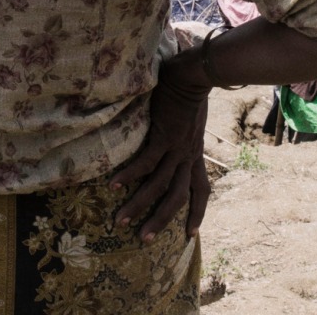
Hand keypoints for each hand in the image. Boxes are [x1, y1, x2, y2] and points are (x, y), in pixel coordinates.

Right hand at [110, 66, 210, 241]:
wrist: (194, 75)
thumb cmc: (191, 92)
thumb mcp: (193, 122)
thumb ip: (184, 134)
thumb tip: (174, 136)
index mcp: (196, 154)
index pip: (202, 189)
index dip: (198, 212)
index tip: (191, 232)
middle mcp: (188, 156)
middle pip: (178, 198)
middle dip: (161, 221)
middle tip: (144, 239)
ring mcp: (177, 148)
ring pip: (159, 186)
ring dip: (140, 205)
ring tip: (121, 220)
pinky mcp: (164, 136)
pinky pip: (145, 162)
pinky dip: (131, 175)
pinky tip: (114, 185)